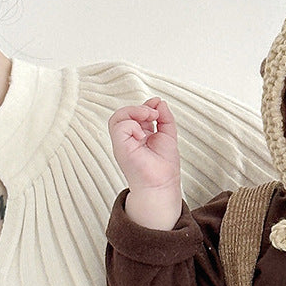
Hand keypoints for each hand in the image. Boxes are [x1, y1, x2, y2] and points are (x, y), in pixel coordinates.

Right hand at [108, 98, 181, 228]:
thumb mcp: (168, 134)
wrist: (162, 183)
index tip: (157, 104)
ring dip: (134, 112)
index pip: (134, 113)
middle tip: (153, 113)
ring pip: (117, 117)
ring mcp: (122, 143)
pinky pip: (119, 126)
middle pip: (124, 113)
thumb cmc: (164, 165)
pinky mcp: (119, 147)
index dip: (145, 105)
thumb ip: (164, 118)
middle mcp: (128, 138)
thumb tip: (159, 102)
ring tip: (149, 117)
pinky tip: (142, 134)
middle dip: (140, 107)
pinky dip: (132, 125)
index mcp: (139, 134)